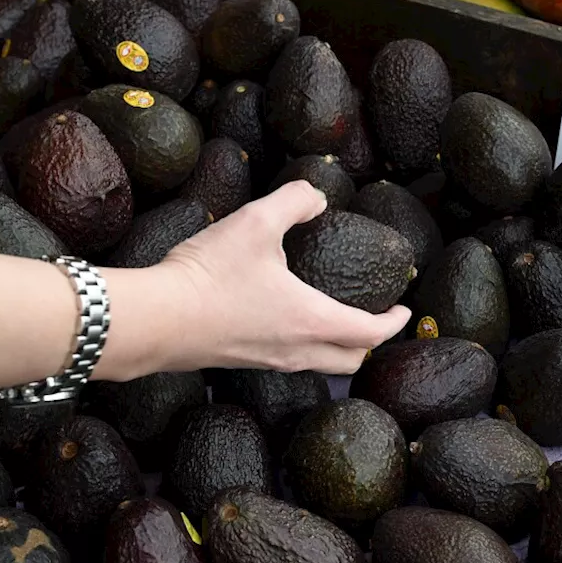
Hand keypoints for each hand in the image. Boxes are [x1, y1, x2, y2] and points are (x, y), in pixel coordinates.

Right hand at [145, 180, 409, 374]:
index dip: (394, 322)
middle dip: (370, 342)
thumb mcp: (257, 222)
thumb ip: (295, 201)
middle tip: (376, 319)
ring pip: (318, 364)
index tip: (405, 309)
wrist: (156, 319)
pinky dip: (304, 348)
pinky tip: (285, 322)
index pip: (370, 333)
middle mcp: (296, 350)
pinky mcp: (240, 361)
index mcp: (312, 321)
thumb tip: (317, 198)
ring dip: (337, 347)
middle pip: (350, 360)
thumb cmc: (210, 274)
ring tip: (335, 320)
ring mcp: (267, 361)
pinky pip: (287, 361)